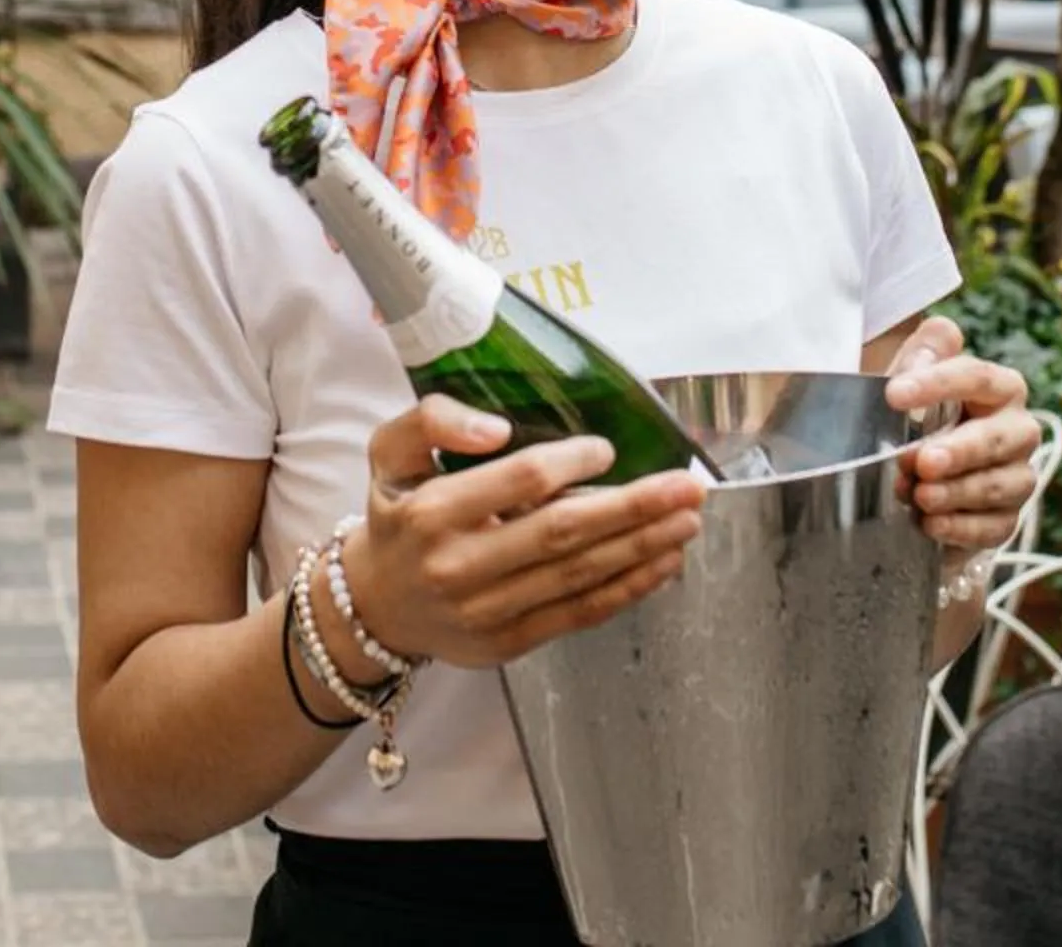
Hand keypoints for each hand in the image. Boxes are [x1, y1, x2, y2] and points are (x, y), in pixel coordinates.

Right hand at [336, 395, 704, 670]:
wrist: (373, 606)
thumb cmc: (397, 516)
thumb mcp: (388, 453)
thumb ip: (431, 420)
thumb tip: (496, 428)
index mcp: (431, 513)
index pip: (519, 482)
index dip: (571, 463)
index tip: (606, 448)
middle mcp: (459, 566)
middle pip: (563, 533)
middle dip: (634, 508)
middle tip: (688, 486)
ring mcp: (486, 612)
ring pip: (579, 576)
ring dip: (643, 547)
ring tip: (688, 519)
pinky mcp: (507, 643)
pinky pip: (578, 614)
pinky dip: (627, 589)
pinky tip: (664, 563)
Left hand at [885, 316, 1040, 551]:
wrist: (911, 487)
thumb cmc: (913, 423)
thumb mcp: (908, 383)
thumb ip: (923, 353)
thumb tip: (938, 341)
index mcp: (997, 388)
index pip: (976, 377)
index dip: (936, 384)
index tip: (893, 395)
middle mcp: (1017, 429)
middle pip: (998, 437)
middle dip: (960, 450)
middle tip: (922, 460)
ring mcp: (1017, 476)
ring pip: (1000, 485)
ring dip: (956, 492)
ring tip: (919, 496)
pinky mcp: (1007, 519)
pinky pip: (995, 526)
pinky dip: (961, 527)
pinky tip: (930, 524)